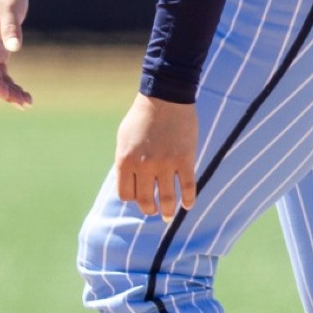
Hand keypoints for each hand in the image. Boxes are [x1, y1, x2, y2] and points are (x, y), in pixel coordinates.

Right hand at [0, 0, 31, 107]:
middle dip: (3, 91)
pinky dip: (11, 84)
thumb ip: (10, 26)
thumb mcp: (9, 7)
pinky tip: (24, 95)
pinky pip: (2, 73)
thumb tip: (15, 48)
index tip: (6, 94)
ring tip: (27, 103)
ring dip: (8, 91)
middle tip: (23, 103)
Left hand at [114, 93, 197, 220]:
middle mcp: (144, 165)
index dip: (132, 199)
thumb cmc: (142, 117)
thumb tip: (128, 184)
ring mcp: (166, 163)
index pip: (126, 194)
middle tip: (155, 211)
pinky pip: (187, 187)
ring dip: (168, 211)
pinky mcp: (185, 159)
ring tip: (169, 215)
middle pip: (145, 201)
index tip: (139, 197)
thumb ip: (124, 162)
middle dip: (150, 210)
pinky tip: (188, 205)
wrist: (165, 97)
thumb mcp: (124, 139)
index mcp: (125, 160)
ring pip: (167, 199)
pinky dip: (188, 200)